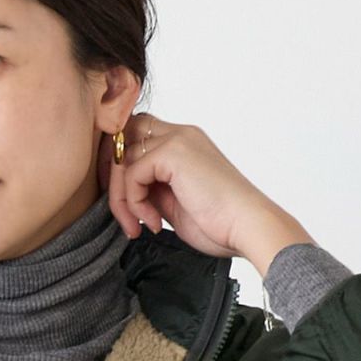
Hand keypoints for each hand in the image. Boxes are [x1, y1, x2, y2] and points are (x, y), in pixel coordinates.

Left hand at [98, 114, 314, 274]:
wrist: (247, 227)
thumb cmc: (220, 223)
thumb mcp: (176, 203)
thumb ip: (152, 189)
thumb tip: (127, 193)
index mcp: (184, 143)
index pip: (136, 134)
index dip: (120, 164)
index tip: (123, 203)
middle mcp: (180, 134)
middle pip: (124, 135)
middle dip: (112, 172)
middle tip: (120, 210)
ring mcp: (177, 140)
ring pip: (123, 157)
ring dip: (122, 198)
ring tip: (137, 226)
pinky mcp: (174, 153)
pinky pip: (133, 173)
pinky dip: (134, 203)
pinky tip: (153, 223)